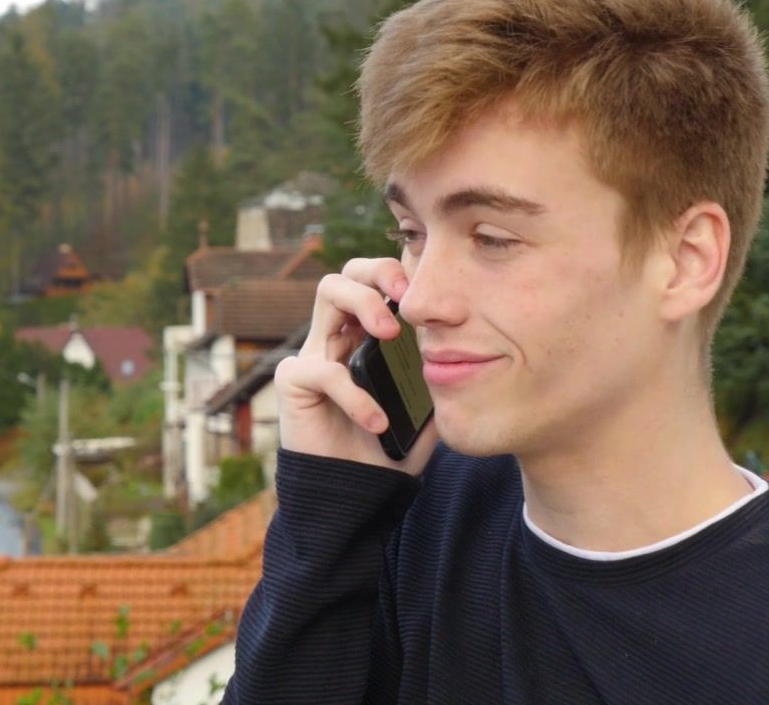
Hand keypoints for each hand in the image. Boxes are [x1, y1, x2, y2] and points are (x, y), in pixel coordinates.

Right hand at [274, 257, 438, 476]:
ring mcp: (313, 353)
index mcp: (366, 338)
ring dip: (363, 302)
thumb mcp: (426, 414)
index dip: (398, 274)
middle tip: (406, 299)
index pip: (376, 282)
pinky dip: (354, 395)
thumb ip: (442, 385)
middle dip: (378, 273)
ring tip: (390, 334)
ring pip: (328, 292)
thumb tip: (474, 362)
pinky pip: (323, 370)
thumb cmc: (387, 451)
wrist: (354, 495)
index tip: (427, 293)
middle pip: (348, 272)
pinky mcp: (294, 381)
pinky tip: (376, 422)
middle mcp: (337, 337)